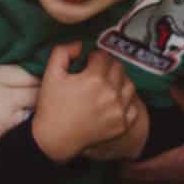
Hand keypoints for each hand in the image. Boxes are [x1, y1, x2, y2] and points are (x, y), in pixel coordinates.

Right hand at [0, 63, 37, 182]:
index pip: (21, 72)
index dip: (33, 74)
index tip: (38, 76)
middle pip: (31, 94)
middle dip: (37, 92)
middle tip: (40, 93)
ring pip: (26, 115)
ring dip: (26, 112)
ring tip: (23, 109)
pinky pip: (10, 136)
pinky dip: (10, 132)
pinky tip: (1, 130)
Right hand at [32, 41, 142, 162]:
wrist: (55, 139)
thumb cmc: (51, 106)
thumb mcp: (51, 73)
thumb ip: (63, 51)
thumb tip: (80, 45)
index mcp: (95, 79)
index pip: (103, 56)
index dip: (94, 57)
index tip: (87, 63)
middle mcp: (110, 93)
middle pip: (118, 68)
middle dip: (108, 66)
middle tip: (97, 73)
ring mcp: (118, 110)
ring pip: (129, 85)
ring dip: (120, 81)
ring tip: (107, 86)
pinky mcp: (122, 125)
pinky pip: (133, 107)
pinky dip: (126, 102)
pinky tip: (114, 102)